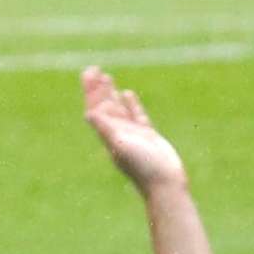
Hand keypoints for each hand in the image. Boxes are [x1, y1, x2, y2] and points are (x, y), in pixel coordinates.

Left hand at [80, 66, 185, 191]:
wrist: (164, 185)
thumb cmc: (143, 167)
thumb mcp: (121, 145)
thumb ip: (106, 129)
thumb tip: (88, 114)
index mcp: (109, 134)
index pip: (96, 107)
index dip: (91, 90)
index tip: (88, 72)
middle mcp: (118, 133)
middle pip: (104, 105)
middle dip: (98, 88)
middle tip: (93, 69)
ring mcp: (133, 134)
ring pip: (119, 109)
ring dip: (111, 94)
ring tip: (107, 77)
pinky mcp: (148, 136)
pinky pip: (136, 116)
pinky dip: (131, 104)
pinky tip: (128, 94)